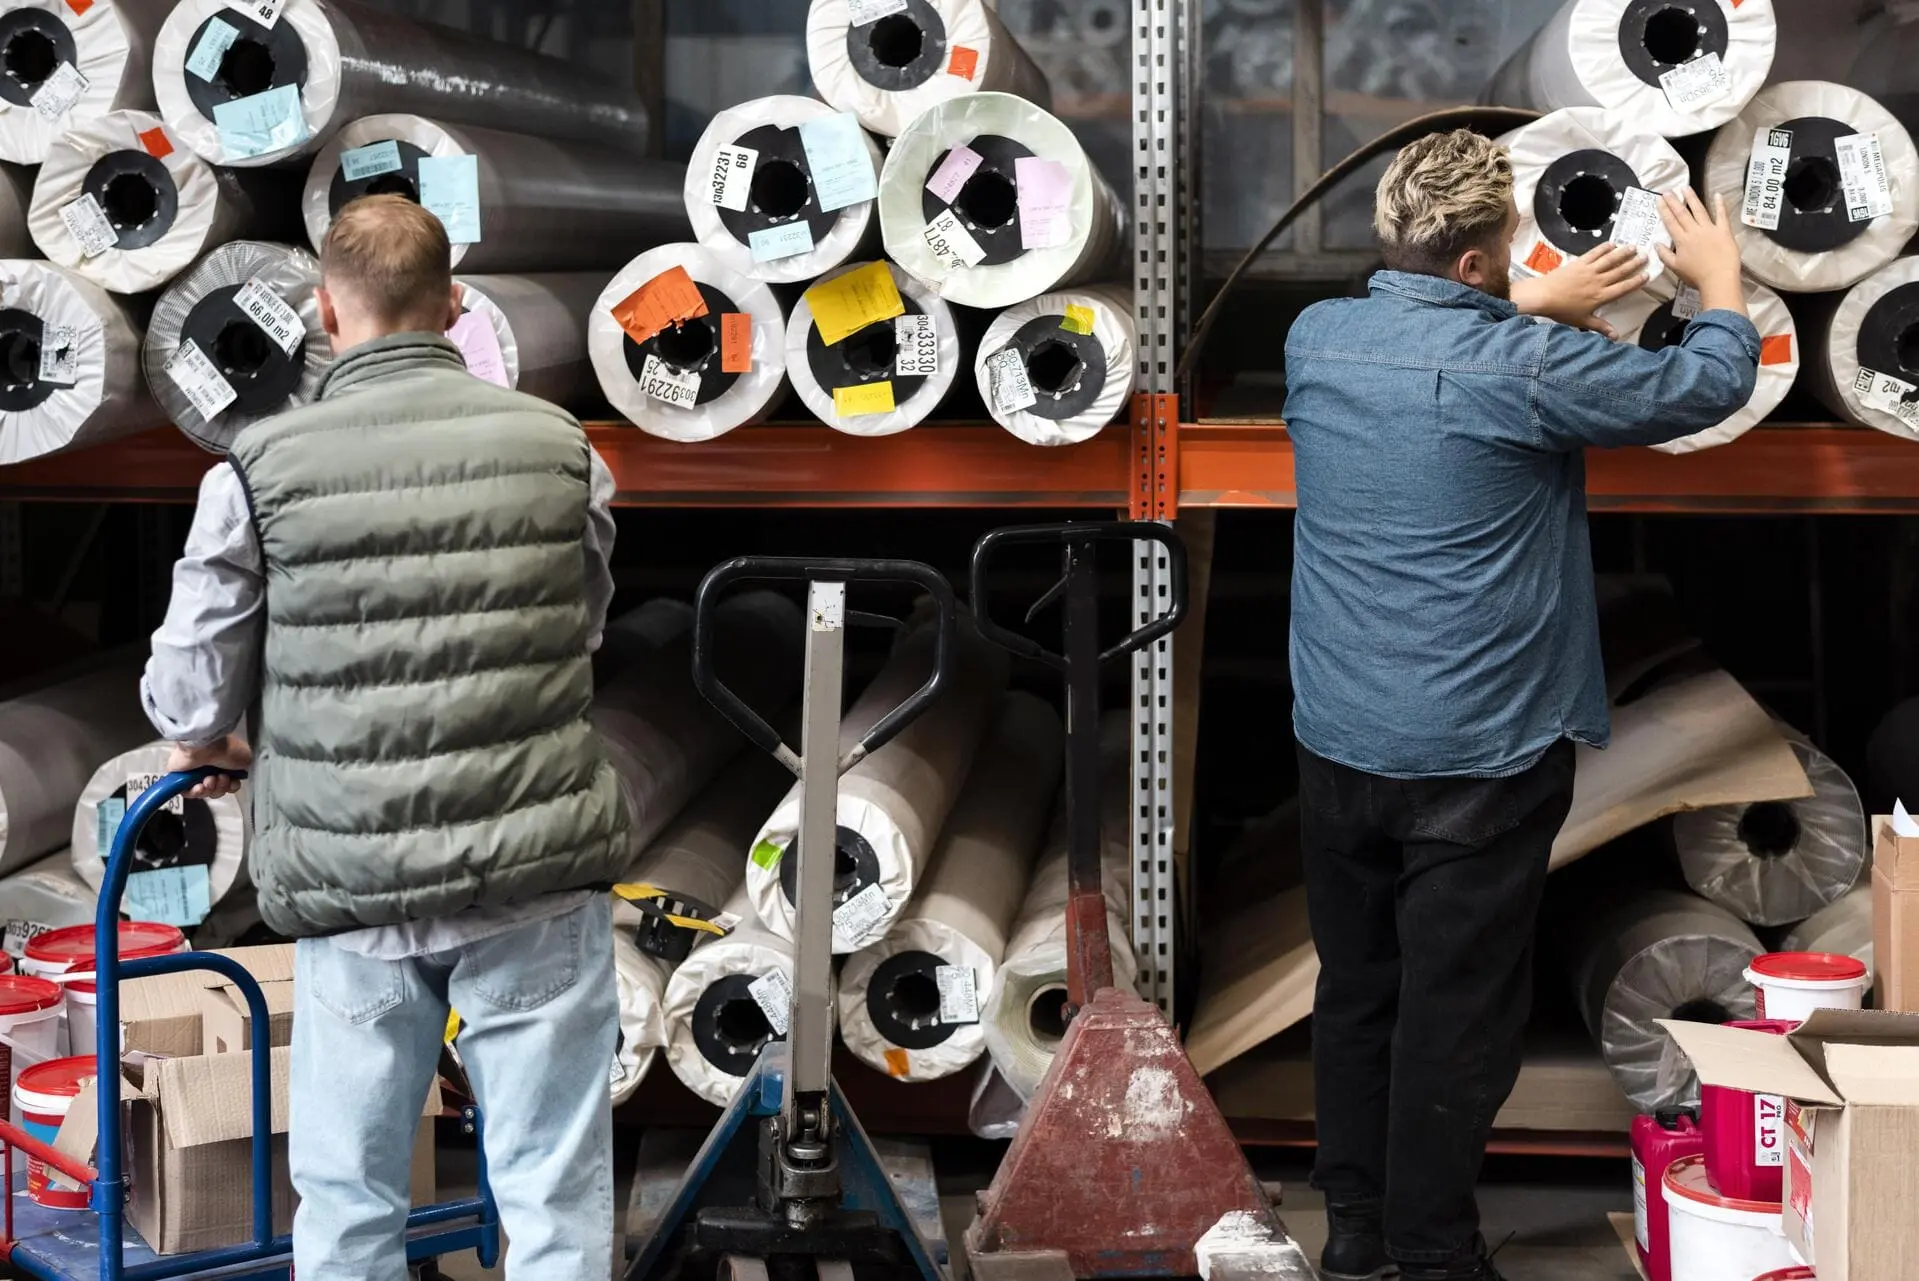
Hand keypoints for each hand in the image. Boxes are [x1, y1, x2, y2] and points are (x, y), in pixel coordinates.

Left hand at [166, 736, 251, 798]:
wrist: (206, 744)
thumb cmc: (226, 747)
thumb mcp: (246, 758)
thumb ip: (243, 771)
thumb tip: (237, 777)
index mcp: (223, 762)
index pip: (228, 784)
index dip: (231, 787)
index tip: (232, 783)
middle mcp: (209, 767)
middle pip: (217, 790)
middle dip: (220, 788)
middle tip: (220, 778)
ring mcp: (194, 772)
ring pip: (204, 793)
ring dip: (209, 789)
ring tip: (209, 780)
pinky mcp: (180, 776)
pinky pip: (188, 793)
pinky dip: (195, 792)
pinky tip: (199, 786)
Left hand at [1510, 243, 1647, 337]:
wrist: (1543, 296)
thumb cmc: (1562, 311)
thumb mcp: (1582, 322)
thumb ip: (1601, 327)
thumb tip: (1616, 337)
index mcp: (1601, 296)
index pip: (1624, 288)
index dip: (1636, 281)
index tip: (1647, 275)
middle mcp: (1598, 281)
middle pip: (1620, 271)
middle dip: (1634, 264)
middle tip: (1645, 256)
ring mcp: (1589, 270)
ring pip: (1610, 260)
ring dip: (1623, 253)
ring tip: (1633, 247)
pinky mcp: (1579, 263)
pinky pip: (1594, 253)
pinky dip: (1604, 248)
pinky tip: (1612, 244)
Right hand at [1657, 189, 1745, 315]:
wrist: (1718, 278)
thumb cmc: (1696, 276)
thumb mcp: (1675, 268)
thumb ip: (1665, 255)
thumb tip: (1656, 244)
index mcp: (1682, 240)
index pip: (1671, 222)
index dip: (1664, 210)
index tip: (1659, 199)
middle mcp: (1694, 231)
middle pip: (1682, 213)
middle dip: (1674, 201)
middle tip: (1668, 191)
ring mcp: (1710, 229)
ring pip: (1699, 210)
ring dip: (1692, 198)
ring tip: (1686, 188)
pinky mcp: (1724, 231)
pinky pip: (1722, 215)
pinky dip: (1720, 204)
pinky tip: (1718, 195)